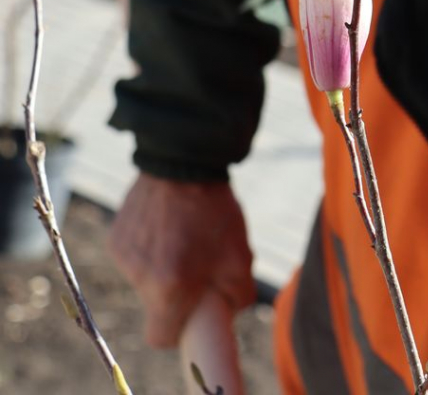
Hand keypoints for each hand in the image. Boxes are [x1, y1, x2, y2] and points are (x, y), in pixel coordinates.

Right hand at [108, 173, 255, 347]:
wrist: (182, 162)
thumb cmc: (215, 212)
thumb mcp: (240, 257)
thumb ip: (239, 296)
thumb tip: (230, 309)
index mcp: (170, 288)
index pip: (161, 338)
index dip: (179, 332)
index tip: (193, 316)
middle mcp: (140, 277)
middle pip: (157, 306)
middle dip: (178, 295)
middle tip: (200, 268)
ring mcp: (123, 257)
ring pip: (146, 281)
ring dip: (165, 269)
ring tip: (186, 238)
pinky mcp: (115, 238)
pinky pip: (136, 258)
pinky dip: (152, 251)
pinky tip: (169, 225)